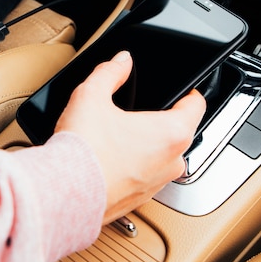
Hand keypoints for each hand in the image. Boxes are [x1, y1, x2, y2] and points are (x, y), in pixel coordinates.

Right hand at [55, 51, 205, 223]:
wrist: (63, 195)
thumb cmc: (84, 151)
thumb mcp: (92, 95)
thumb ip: (110, 72)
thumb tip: (121, 61)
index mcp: (172, 133)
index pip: (197, 106)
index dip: (189, 92)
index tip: (182, 90)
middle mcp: (172, 162)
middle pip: (180, 133)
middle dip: (163, 120)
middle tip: (138, 111)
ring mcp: (157, 185)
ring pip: (163, 158)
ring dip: (149, 146)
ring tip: (120, 136)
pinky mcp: (139, 201)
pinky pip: (145, 177)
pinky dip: (134, 167)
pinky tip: (110, 159)